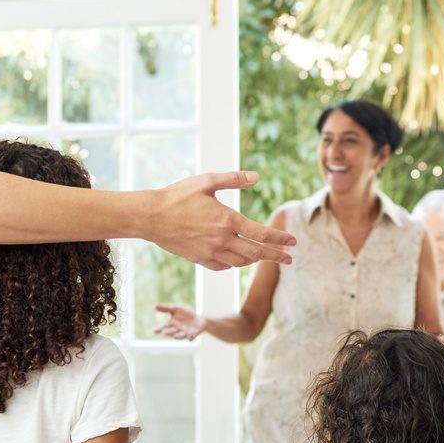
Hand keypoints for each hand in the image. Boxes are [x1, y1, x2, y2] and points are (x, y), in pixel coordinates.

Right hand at [147, 172, 294, 270]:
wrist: (150, 216)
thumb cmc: (177, 195)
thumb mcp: (206, 181)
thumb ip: (234, 179)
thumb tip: (257, 176)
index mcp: (227, 219)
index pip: (261, 234)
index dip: (280, 239)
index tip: (294, 242)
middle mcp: (221, 239)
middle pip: (256, 253)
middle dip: (275, 256)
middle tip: (290, 259)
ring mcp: (209, 252)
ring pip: (240, 262)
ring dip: (255, 260)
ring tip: (264, 258)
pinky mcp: (197, 258)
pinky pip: (222, 266)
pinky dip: (233, 264)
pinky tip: (235, 260)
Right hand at [153, 304, 205, 340]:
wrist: (199, 319)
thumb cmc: (186, 313)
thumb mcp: (176, 308)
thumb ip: (166, 308)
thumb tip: (154, 306)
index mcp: (171, 323)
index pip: (163, 326)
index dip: (158, 329)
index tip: (154, 330)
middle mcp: (176, 329)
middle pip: (171, 332)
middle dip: (168, 332)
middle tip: (164, 332)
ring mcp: (184, 333)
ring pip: (180, 335)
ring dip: (177, 336)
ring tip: (174, 336)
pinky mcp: (192, 334)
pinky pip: (190, 336)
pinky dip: (190, 337)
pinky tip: (189, 335)